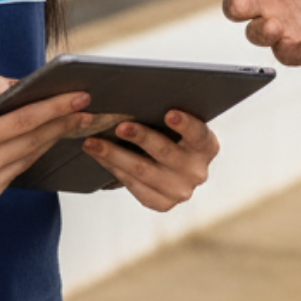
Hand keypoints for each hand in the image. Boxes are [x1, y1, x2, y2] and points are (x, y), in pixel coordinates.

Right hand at [0, 75, 92, 209]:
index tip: (79, 97)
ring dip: (49, 139)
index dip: (55, 109)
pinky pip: (15, 173)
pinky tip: (40, 139)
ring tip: (69, 120)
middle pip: (32, 142)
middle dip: (61, 123)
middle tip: (85, 108)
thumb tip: (20, 86)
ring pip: (27, 159)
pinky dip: (28, 154)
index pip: (24, 122)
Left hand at [83, 110, 219, 211]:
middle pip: (165, 152)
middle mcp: (197, 171)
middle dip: (140, 137)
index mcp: (207, 146)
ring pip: (142, 171)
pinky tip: (99, 156)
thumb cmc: (171, 134)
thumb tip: (136, 96)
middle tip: (119, 126)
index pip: (198, 134)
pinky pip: (133, 185)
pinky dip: (113, 168)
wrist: (173, 168)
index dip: (185, 124)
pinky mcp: (162, 203)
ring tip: (93, 142)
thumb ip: (167, 114)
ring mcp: (180, 191)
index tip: (169, 113)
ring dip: (114, 154)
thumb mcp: (177, 124)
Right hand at [208, 0, 300, 66]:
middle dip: (234, 6)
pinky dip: (298, 50)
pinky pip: (286, 54)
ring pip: (254, 34)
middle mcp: (264, 0)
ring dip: (262, 31)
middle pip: (233, 7)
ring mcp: (277, 26)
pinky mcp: (294, 47)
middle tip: (244, 3)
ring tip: (276, 25)